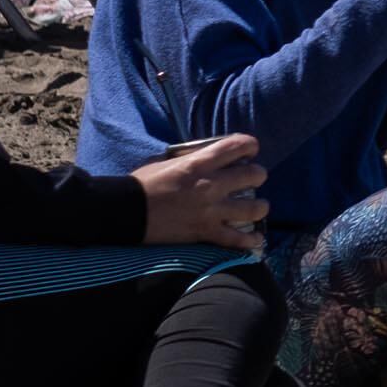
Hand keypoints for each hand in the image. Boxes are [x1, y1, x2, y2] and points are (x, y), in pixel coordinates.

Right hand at [133, 135, 268, 248]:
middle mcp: (211, 185)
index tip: (251, 149)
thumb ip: (190, 158)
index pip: (237, 146)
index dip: (250, 145)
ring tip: (260, 206)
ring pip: (253, 208)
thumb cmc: (143, 183)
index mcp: (200, 163)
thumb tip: (204, 156)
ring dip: (260, 206)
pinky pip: (236, 239)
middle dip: (258, 174)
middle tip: (255, 178)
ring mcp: (211, 210)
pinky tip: (257, 240)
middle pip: (253, 175)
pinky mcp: (205, 232)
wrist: (126, 212)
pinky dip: (250, 241)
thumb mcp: (167, 161)